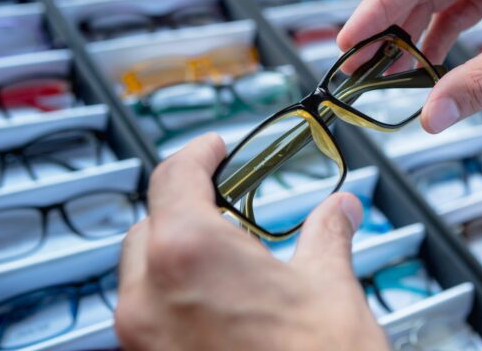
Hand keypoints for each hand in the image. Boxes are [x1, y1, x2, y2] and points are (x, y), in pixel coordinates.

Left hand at [115, 133, 388, 350]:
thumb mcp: (330, 285)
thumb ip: (327, 233)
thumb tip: (341, 209)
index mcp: (188, 253)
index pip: (174, 176)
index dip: (198, 153)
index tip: (214, 148)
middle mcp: (147, 295)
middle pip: (150, 223)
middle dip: (187, 207)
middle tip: (229, 204)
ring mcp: (140, 339)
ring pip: (142, 272)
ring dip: (177, 254)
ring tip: (229, 259)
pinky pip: (148, 314)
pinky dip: (175, 296)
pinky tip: (220, 305)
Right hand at [339, 0, 481, 132]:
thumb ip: (478, 85)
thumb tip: (430, 119)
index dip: (377, 10)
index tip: (348, 41)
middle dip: (387, 27)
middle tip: (355, 65)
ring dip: (408, 34)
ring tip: (382, 72)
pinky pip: (454, 7)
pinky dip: (436, 36)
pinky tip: (421, 65)